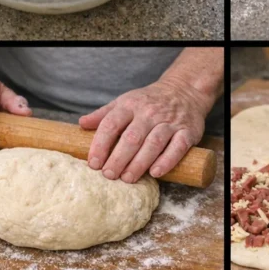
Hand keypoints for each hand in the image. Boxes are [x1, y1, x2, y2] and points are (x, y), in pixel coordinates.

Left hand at [79, 77, 208, 181]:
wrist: (184, 90)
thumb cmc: (149, 101)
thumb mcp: (124, 102)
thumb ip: (103, 114)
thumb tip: (81, 124)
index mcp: (130, 105)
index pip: (111, 124)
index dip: (100, 145)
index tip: (94, 163)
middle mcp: (149, 113)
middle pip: (132, 138)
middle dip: (118, 158)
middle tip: (109, 175)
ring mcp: (169, 122)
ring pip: (153, 144)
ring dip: (139, 163)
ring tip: (127, 178)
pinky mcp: (187, 132)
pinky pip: (177, 147)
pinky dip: (167, 161)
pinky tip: (155, 173)